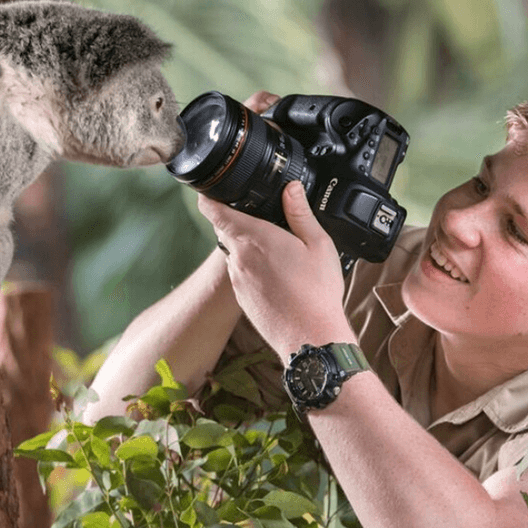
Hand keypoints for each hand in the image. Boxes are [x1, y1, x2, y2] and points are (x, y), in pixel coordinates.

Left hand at [197, 180, 355, 358]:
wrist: (311, 338)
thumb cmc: (317, 293)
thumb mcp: (318, 244)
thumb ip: (300, 213)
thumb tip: (291, 189)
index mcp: (255, 239)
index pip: (215, 212)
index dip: (209, 198)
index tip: (211, 191)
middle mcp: (239, 259)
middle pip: (226, 231)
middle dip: (239, 221)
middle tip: (263, 218)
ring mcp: (238, 281)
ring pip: (235, 254)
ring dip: (248, 247)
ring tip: (278, 252)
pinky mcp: (243, 299)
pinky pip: (242, 275)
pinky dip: (253, 269)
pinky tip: (278, 276)